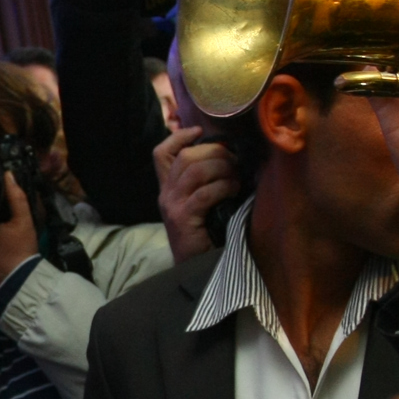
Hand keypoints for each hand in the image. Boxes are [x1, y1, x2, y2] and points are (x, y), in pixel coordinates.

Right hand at [155, 126, 237, 260]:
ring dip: (221, 168)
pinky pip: (205, 193)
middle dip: (214, 152)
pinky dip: (224, 187)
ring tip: (237, 177)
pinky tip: (234, 190)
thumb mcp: (201, 204)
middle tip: (235, 160)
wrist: (198, 267)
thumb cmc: (206, 234)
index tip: (199, 130)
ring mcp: (172, 205)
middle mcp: (166, 193)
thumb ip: (206, 182)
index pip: (161, 153)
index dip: (178, 136)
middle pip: (185, 157)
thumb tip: (232, 157)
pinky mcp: (183, 218)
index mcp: (168, 188)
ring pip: (194, 171)